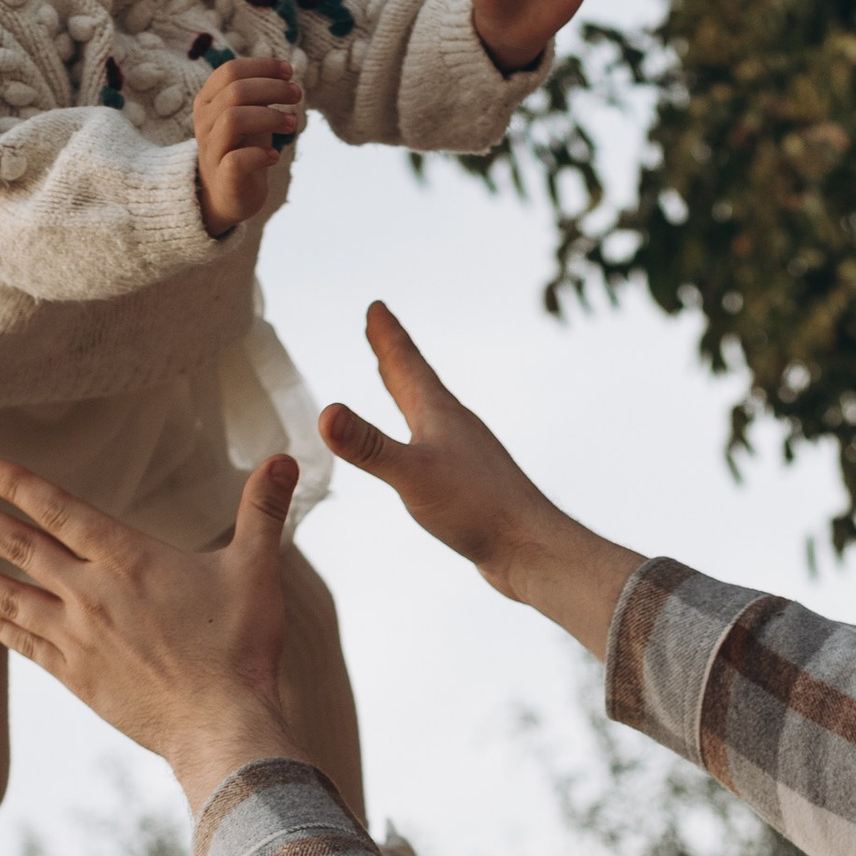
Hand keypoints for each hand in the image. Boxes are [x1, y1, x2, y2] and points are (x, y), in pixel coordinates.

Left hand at [0, 453, 299, 809]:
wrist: (220, 726)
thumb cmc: (241, 648)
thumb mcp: (257, 571)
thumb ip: (262, 511)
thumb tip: (287, 458)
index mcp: (129, 560)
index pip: (62, 511)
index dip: (22, 486)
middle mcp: (92, 593)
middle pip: (21, 548)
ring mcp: (78, 637)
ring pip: (9, 596)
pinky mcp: (75, 676)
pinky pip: (23, 642)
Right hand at [192, 52, 303, 235]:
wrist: (227, 194)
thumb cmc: (242, 147)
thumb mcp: (249, 114)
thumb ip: (259, 94)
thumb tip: (285, 71)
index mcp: (208, 101)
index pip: (230, 71)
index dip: (262, 67)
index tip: (289, 71)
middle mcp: (205, 122)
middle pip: (235, 91)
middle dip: (272, 88)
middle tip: (297, 95)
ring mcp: (211, 149)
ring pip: (233, 119)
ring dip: (269, 117)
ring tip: (292, 124)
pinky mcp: (223, 177)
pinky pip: (237, 160)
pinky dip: (261, 155)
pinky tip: (275, 156)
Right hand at [319, 300, 641, 660]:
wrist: (531, 549)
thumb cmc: (477, 510)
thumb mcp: (412, 475)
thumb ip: (368, 446)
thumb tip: (324, 412)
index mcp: (440, 415)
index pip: (407, 365)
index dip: (388, 336)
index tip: (375, 306)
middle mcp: (455, 427)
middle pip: (418, 381)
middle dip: (395, 355)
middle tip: (379, 328)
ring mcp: (466, 455)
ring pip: (429, 412)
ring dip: (409, 392)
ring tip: (398, 383)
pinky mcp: (471, 485)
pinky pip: (436, 446)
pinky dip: (419, 433)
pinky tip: (423, 450)